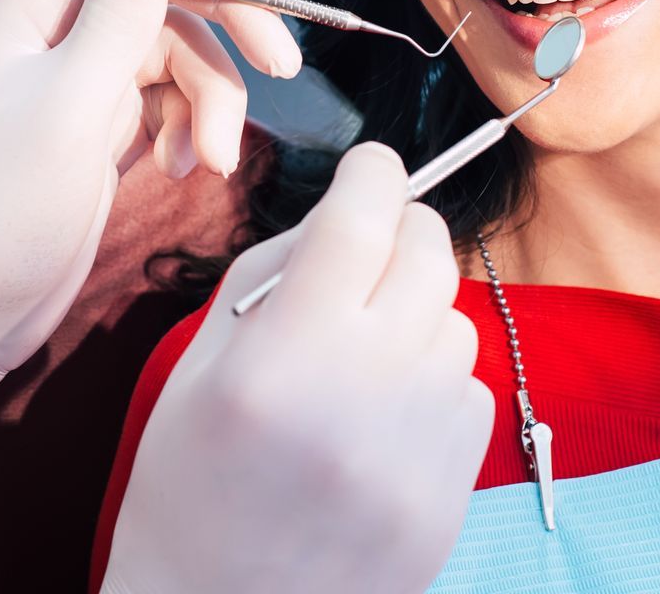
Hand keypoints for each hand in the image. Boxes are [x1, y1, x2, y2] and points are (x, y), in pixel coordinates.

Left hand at [0, 0, 301, 437]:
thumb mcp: (66, 111)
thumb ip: (116, 16)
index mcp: (26, 6)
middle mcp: (50, 29)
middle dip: (229, 25)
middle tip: (284, 66)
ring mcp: (74, 78)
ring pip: (176, 49)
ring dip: (214, 99)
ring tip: (216, 160)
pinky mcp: (94, 125)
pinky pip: (167, 99)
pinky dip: (193, 127)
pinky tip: (190, 168)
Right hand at [101, 144, 493, 593]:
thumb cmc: (188, 490)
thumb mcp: (196, 368)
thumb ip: (270, 276)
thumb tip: (342, 217)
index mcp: (283, 359)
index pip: (360, 220)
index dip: (372, 173)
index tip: (371, 165)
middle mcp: (363, 397)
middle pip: (427, 256)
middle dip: (402, 231)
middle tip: (370, 246)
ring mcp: (418, 452)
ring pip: (455, 323)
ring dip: (417, 312)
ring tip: (362, 352)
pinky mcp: (450, 495)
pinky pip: (471, 391)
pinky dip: (435, 382)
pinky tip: (383, 412)